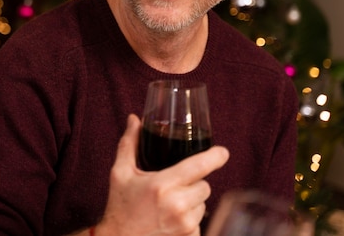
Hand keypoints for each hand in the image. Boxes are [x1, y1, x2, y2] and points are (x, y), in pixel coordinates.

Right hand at [95, 114, 228, 235]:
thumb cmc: (120, 206)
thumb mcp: (120, 173)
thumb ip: (129, 144)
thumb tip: (134, 119)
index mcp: (162, 185)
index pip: (199, 166)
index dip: (215, 157)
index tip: (223, 152)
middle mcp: (177, 205)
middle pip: (204, 185)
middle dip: (193, 183)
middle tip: (172, 187)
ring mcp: (185, 226)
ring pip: (203, 204)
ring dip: (192, 202)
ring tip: (169, 206)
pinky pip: (200, 223)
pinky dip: (190, 220)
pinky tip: (171, 221)